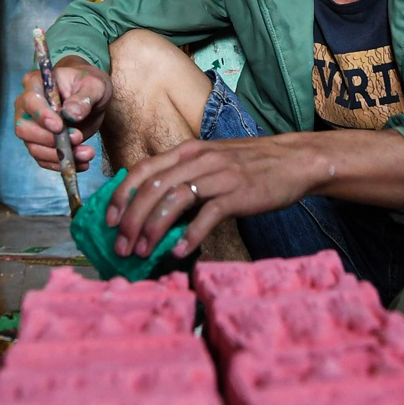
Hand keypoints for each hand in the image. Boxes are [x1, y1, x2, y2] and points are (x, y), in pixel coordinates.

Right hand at [14, 58, 109, 171]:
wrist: (91, 97)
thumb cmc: (89, 84)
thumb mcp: (94, 85)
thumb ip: (83, 98)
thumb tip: (71, 114)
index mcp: (36, 84)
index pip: (30, 101)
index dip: (42, 116)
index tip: (59, 127)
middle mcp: (27, 107)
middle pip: (25, 129)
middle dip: (50, 140)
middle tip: (77, 138)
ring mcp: (32, 127)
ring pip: (35, 148)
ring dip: (60, 156)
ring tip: (86, 154)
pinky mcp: (41, 144)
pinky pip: (45, 159)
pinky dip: (62, 164)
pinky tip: (82, 163)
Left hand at [104, 137, 315, 259]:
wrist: (294, 160)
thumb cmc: (251, 166)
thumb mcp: (212, 163)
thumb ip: (185, 179)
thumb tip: (155, 210)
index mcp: (188, 151)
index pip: (143, 169)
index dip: (121, 194)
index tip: (108, 219)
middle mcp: (199, 160)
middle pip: (152, 188)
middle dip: (131, 220)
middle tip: (121, 247)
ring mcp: (218, 176)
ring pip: (173, 200)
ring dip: (152, 229)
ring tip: (142, 252)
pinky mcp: (238, 194)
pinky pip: (207, 215)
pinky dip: (189, 235)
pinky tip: (178, 252)